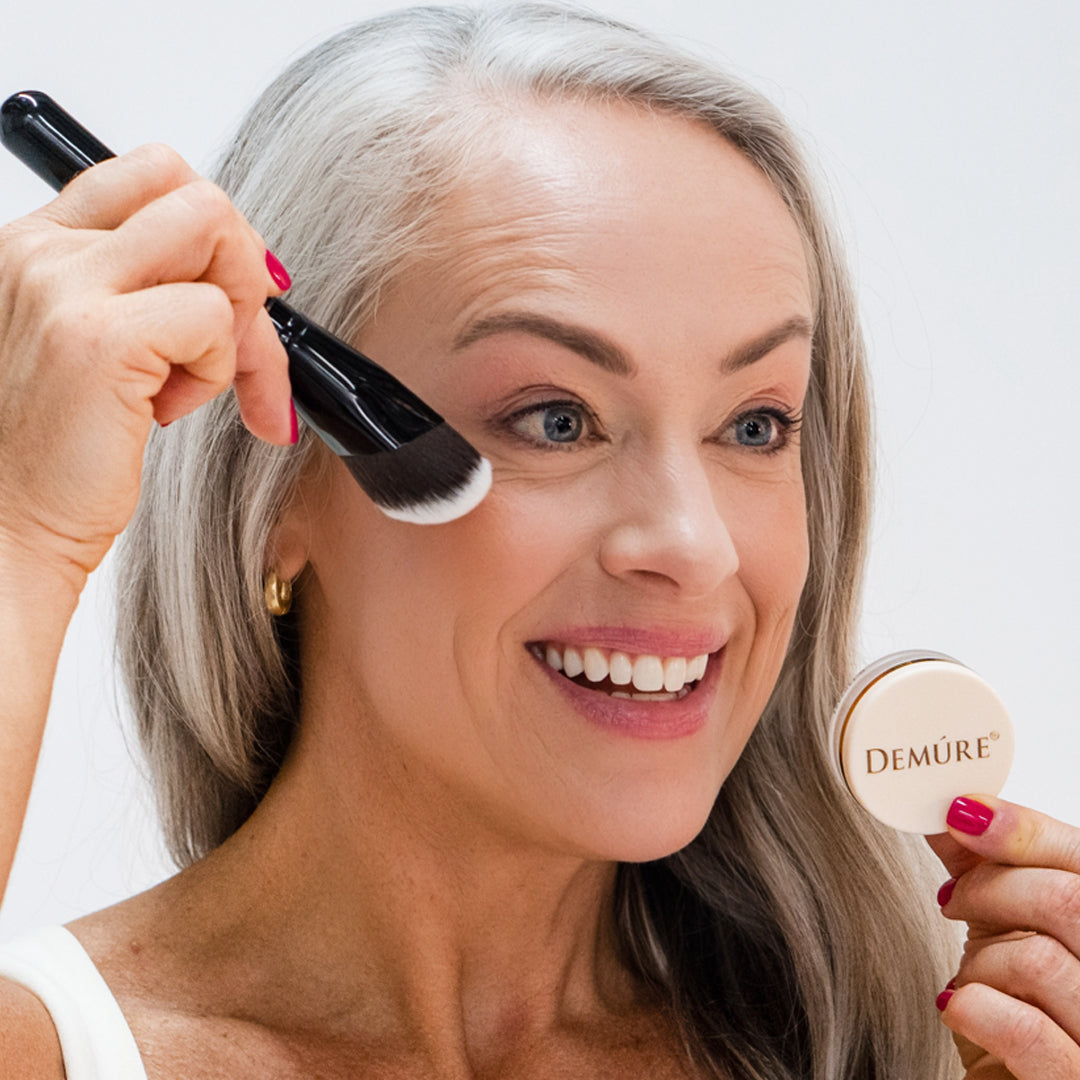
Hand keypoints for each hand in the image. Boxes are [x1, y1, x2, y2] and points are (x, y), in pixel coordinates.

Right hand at [0, 144, 292, 591]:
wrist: (6, 527)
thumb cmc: (53, 452)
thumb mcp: (95, 347)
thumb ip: (146, 293)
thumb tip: (252, 274)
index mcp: (36, 245)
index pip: (153, 175)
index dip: (216, 234)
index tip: (235, 297)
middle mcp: (41, 250)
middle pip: (196, 194)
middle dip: (242, 272)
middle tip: (231, 346)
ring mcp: (64, 284)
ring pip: (214, 232)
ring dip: (232, 319)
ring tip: (186, 384)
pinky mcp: (98, 337)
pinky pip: (215, 316)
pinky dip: (218, 369)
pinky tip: (165, 411)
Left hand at [928, 795, 1079, 1078]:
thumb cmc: (1022, 1006)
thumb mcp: (1007, 923)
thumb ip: (986, 866)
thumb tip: (950, 804)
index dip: (1023, 830)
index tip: (962, 812)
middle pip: (1067, 900)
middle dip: (991, 888)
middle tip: (954, 899)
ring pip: (1041, 961)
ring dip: (981, 961)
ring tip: (970, 976)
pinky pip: (1027, 1032)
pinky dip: (975, 1009)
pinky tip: (958, 1006)